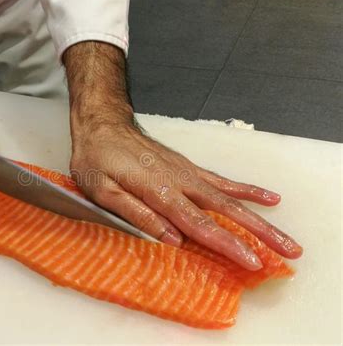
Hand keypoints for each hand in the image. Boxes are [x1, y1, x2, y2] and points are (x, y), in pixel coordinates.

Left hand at [70, 119, 302, 269]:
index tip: (252, 260)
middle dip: (259, 233)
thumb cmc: (97, 160)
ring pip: (230, 196)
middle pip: (226, 210)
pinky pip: (222, 180)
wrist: (103, 126)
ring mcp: (187, 172)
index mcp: (158, 191)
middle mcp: (180, 181)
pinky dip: (246, 189)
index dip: (226, 243)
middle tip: (288, 249)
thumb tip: (170, 238)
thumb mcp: (103, 192)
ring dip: (260, 217)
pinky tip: (266, 197)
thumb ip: (136, 214)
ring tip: (284, 234)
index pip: (198, 223)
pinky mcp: (188, 167)